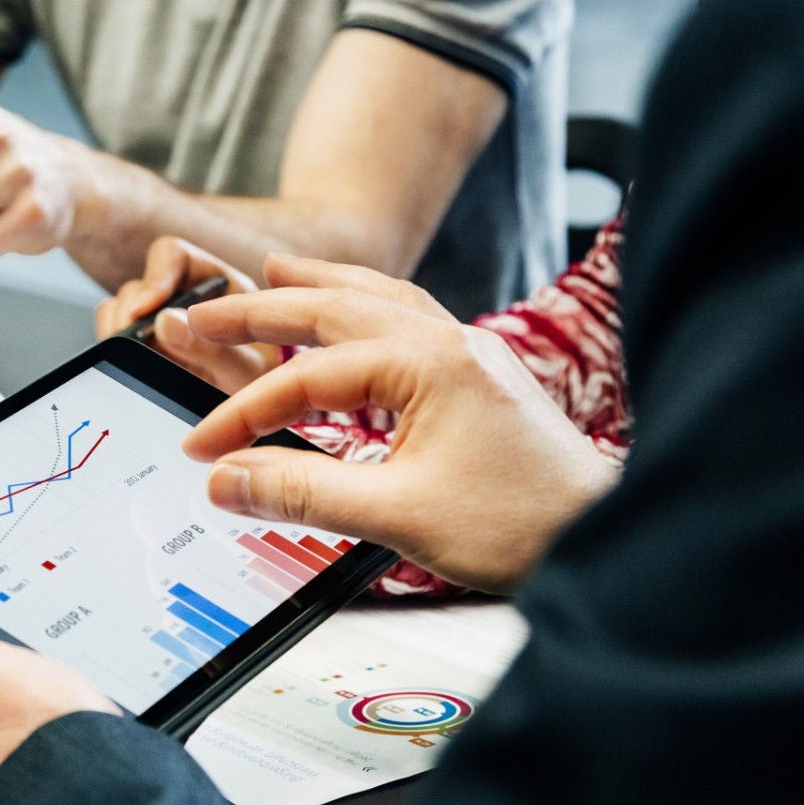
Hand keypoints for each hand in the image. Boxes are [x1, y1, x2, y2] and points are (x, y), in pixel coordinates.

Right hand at [92, 237, 274, 392]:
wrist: (257, 412)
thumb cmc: (263, 382)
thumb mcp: (248, 370)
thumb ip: (214, 350)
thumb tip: (164, 322)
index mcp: (214, 283)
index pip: (172, 256)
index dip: (154, 278)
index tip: (144, 312)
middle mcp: (181, 295)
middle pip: (136, 289)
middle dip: (128, 321)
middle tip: (130, 353)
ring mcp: (157, 320)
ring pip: (117, 312)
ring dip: (119, 340)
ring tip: (137, 369)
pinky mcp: (141, 346)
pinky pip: (112, 340)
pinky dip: (117, 356)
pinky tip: (135, 376)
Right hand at [181, 276, 618, 594]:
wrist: (601, 535)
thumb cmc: (520, 525)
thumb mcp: (399, 514)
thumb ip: (303, 492)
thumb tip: (227, 481)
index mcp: (428, 363)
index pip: (308, 378)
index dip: (244, 414)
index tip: (202, 450)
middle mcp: (450, 342)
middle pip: (337, 305)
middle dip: (262, 307)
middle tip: (202, 312)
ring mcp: (470, 354)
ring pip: (379, 297)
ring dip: (321, 284)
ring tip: (274, 269)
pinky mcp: (481, 376)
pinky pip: (411, 317)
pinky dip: (367, 304)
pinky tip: (357, 313)